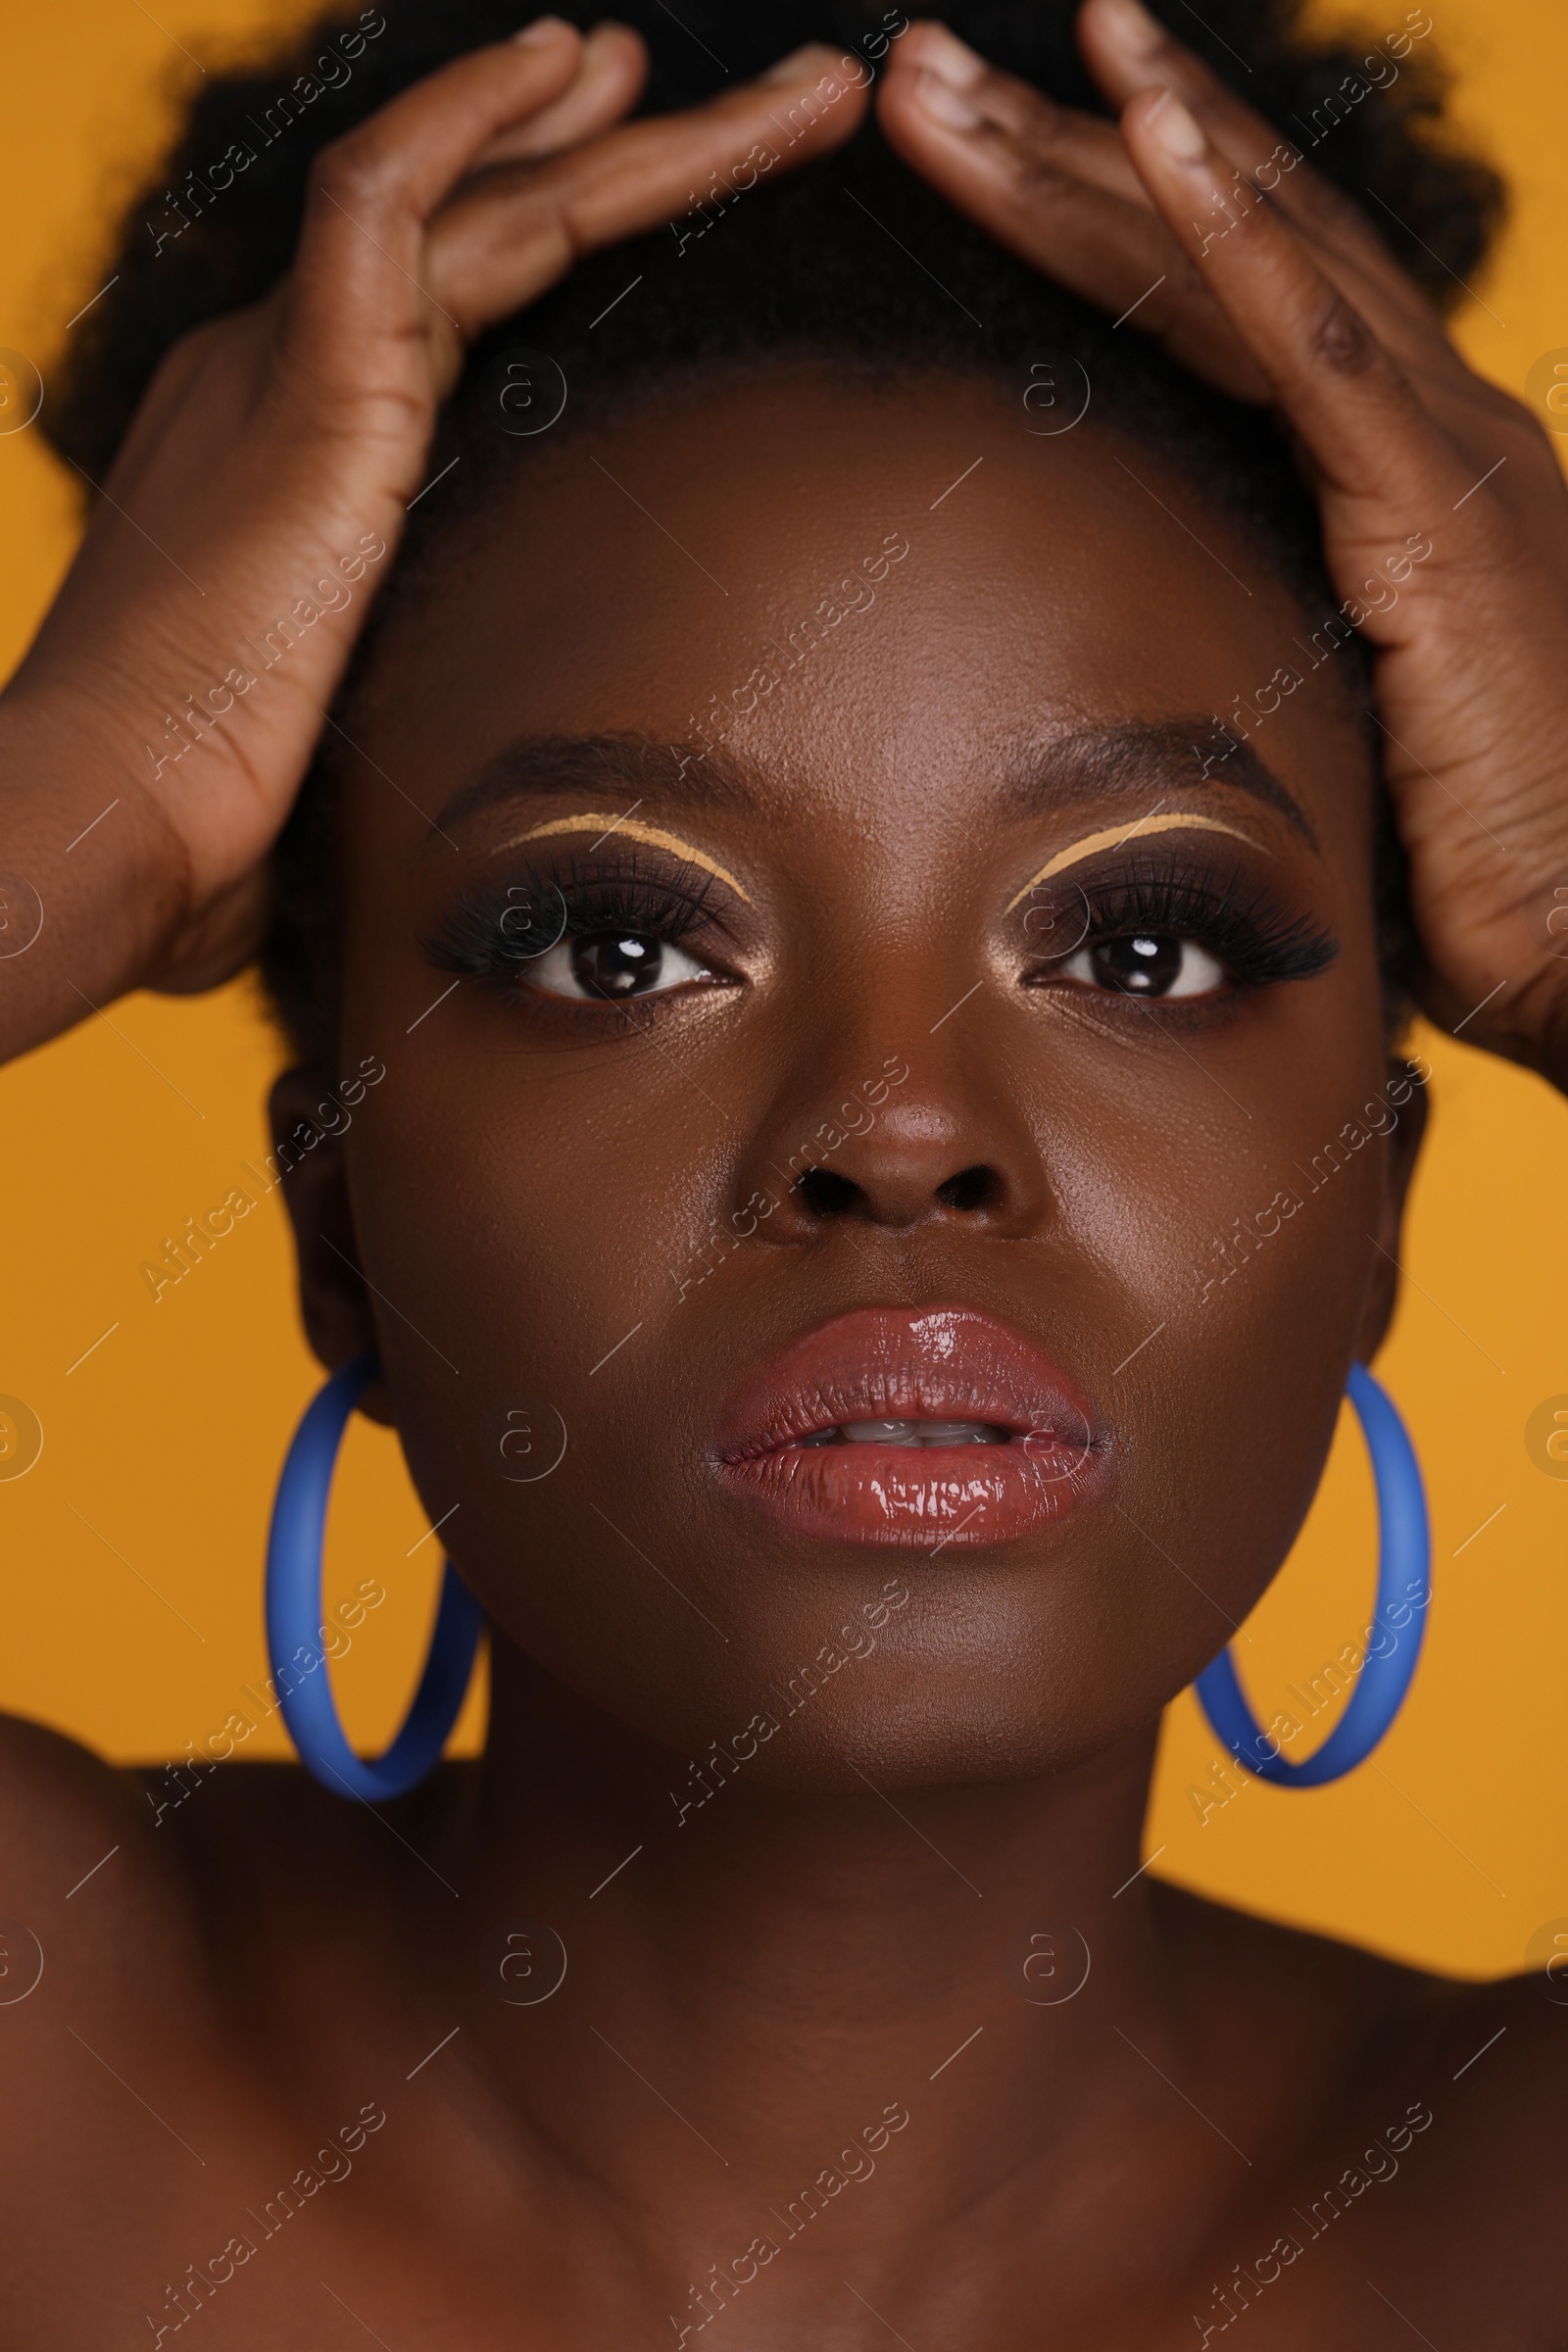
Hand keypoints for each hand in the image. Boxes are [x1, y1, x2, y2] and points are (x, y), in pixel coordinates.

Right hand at [1, 21, 863, 1046]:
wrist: (108, 825)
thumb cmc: (211, 826)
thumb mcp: (350, 739)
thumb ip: (417, 702)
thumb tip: (495, 776)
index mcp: (297, 452)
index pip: (456, 299)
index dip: (562, 226)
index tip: (650, 173)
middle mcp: (284, 375)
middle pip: (492, 226)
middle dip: (633, 151)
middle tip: (774, 99)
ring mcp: (288, 365)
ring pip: (483, 197)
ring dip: (643, 137)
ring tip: (795, 91)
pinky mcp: (304, 387)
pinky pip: (386, 198)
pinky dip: (476, 117)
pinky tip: (573, 64)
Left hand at [878, 0, 1567, 1089]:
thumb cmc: (1465, 865)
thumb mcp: (1324, 718)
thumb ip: (1247, 638)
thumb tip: (1120, 642)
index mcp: (1392, 471)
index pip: (1218, 306)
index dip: (1093, 218)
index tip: (968, 154)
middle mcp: (1429, 424)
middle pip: (1221, 248)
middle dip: (1066, 150)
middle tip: (921, 72)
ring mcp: (1447, 452)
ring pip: (1254, 261)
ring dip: (1111, 150)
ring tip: (967, 73)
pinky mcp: (1445, 512)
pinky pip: (1322, 345)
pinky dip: (1234, 234)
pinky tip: (1149, 134)